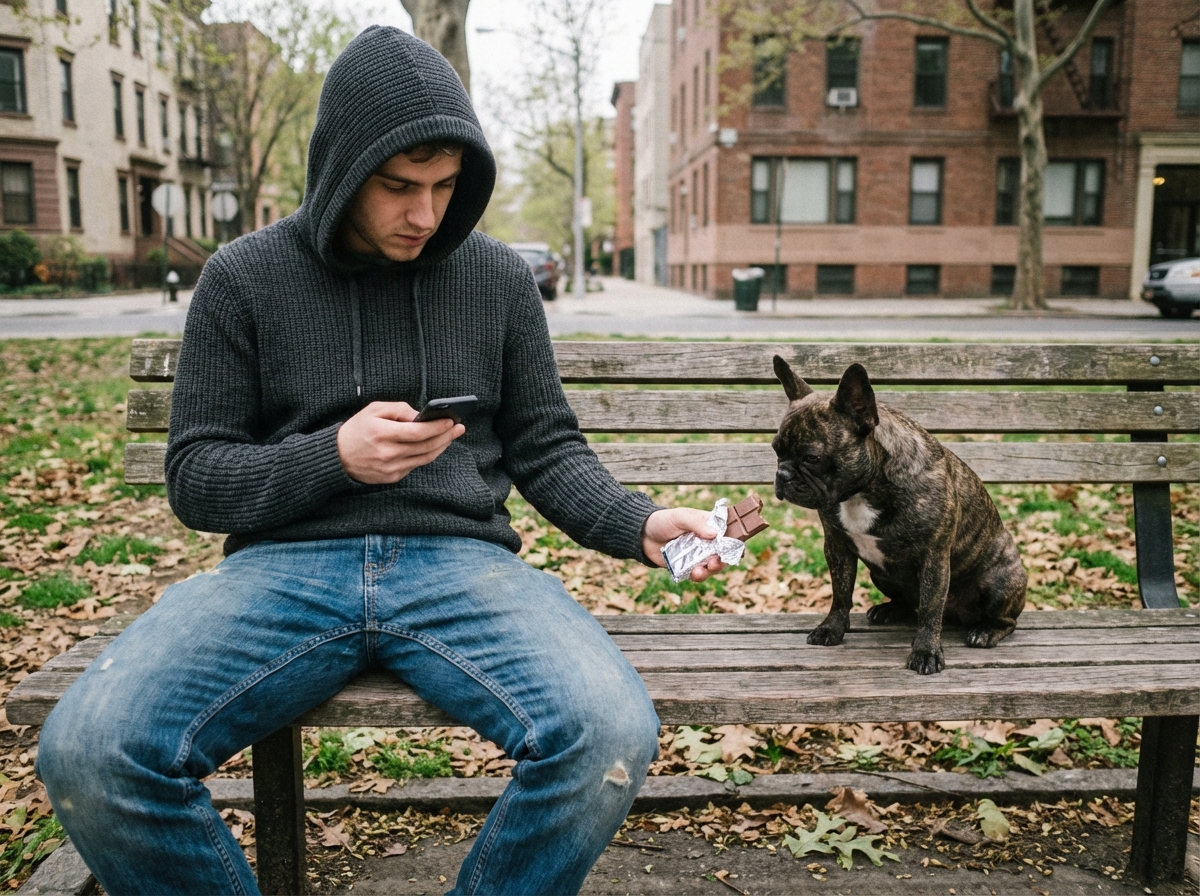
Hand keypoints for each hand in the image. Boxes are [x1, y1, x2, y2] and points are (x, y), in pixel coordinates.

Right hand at [337, 401, 463, 484]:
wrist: (337, 457)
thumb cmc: (357, 429)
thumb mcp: (374, 410)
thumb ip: (399, 409)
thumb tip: (421, 415)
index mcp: (382, 433)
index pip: (418, 432)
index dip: (437, 427)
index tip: (451, 420)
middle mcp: (388, 453)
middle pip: (426, 446)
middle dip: (446, 436)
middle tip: (459, 428)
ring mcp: (390, 468)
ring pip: (424, 458)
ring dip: (441, 447)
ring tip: (451, 436)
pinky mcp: (392, 477)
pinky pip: (415, 465)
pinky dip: (427, 455)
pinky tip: (435, 446)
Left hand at [641, 507, 725, 581]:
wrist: (642, 535)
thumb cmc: (662, 521)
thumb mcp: (680, 517)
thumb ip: (696, 523)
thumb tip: (715, 534)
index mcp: (708, 526)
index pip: (728, 534)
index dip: (734, 542)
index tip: (733, 550)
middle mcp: (706, 542)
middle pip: (723, 554)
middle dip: (721, 561)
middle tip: (714, 563)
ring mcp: (697, 555)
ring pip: (712, 566)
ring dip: (710, 571)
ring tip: (700, 571)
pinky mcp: (687, 566)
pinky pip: (698, 574)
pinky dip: (698, 576)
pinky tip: (693, 574)